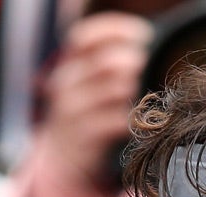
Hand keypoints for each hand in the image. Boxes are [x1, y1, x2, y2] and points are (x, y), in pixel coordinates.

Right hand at [39, 10, 153, 186]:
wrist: (61, 156)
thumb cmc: (85, 110)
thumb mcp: (87, 79)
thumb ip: (107, 59)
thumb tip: (143, 44)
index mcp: (69, 62)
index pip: (87, 35)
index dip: (118, 30)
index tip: (144, 34)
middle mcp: (67, 82)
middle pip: (106, 61)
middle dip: (133, 60)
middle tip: (141, 67)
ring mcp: (74, 109)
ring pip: (117, 89)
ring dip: (134, 91)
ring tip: (132, 97)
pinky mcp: (86, 135)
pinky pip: (121, 120)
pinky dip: (132, 119)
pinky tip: (132, 121)